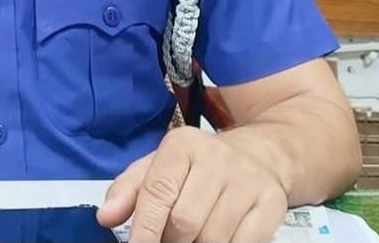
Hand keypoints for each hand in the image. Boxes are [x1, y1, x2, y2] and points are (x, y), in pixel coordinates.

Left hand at [96, 126, 287, 242]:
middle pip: (184, 221)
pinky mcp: (271, 203)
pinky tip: (216, 241)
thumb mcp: (158, 166)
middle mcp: (216, 159)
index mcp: (182, 146)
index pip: (157, 192)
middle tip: (166, 241)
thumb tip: (106, 216)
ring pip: (213, 238)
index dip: (144, 228)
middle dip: (170, 242)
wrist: (258, 155)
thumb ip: (128, 190)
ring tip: (190, 240)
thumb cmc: (199, 165)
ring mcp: (247, 181)